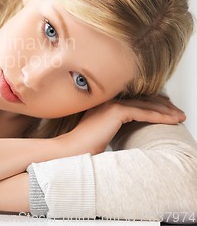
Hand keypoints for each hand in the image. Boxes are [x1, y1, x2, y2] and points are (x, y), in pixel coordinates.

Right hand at [56, 94, 185, 155]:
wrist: (70, 149)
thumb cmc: (82, 147)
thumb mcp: (100, 134)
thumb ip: (111, 127)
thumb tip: (121, 132)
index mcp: (102, 104)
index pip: (132, 99)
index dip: (151, 101)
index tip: (165, 106)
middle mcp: (107, 100)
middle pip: (142, 100)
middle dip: (162, 105)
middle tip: (177, 111)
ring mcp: (111, 104)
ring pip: (145, 105)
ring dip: (166, 112)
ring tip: (179, 117)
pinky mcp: (116, 111)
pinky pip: (144, 113)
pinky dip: (160, 117)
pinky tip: (172, 121)